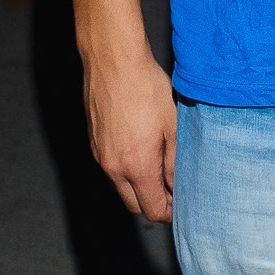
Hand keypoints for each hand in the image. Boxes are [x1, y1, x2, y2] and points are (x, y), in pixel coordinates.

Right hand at [83, 43, 177, 220]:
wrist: (113, 61)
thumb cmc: (145, 88)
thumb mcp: (171, 125)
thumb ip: (174, 162)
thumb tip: (176, 186)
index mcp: (136, 166)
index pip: (152, 209)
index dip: (169, 213)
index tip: (181, 206)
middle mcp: (112, 167)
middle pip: (133, 205)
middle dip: (153, 204)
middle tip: (172, 190)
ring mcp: (99, 156)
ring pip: (120, 187)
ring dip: (139, 187)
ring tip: (160, 168)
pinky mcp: (93, 143)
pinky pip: (110, 169)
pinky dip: (126, 171)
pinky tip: (141, 151)